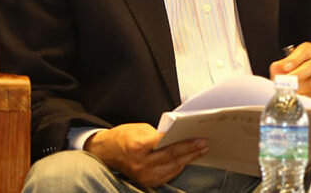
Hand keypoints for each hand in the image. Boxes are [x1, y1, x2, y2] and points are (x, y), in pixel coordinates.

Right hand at [83, 123, 207, 187]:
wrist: (105, 152)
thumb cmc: (122, 137)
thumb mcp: (139, 129)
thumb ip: (158, 134)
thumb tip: (177, 136)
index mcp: (137, 147)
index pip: (166, 144)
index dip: (184, 142)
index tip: (198, 137)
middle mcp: (140, 164)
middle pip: (171, 157)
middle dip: (190, 150)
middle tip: (204, 144)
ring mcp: (143, 176)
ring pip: (172, 168)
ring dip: (188, 160)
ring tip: (200, 151)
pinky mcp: (146, 182)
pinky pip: (167, 176)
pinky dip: (179, 167)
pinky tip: (187, 160)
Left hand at [268, 41, 310, 98]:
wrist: (304, 79)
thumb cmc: (294, 69)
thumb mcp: (284, 64)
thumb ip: (278, 66)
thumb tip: (276, 69)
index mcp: (309, 50)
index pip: (304, 51)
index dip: (294, 60)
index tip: (285, 68)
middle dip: (297, 75)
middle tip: (287, 82)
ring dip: (300, 89)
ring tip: (291, 90)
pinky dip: (307, 96)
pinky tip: (300, 95)